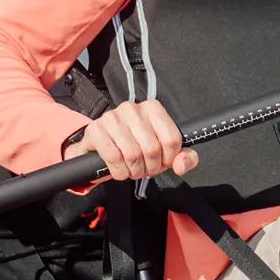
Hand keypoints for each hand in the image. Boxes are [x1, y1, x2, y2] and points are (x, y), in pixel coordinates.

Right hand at [73, 99, 198, 180]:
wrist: (101, 146)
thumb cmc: (137, 146)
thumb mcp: (164, 151)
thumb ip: (184, 158)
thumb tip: (181, 164)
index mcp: (153, 109)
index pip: (172, 139)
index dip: (169, 158)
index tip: (162, 162)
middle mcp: (133, 109)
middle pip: (152, 148)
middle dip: (150, 167)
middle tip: (145, 169)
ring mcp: (112, 117)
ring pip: (133, 154)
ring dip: (134, 171)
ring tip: (133, 169)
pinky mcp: (96, 130)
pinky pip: (113, 157)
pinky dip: (119, 171)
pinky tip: (120, 169)